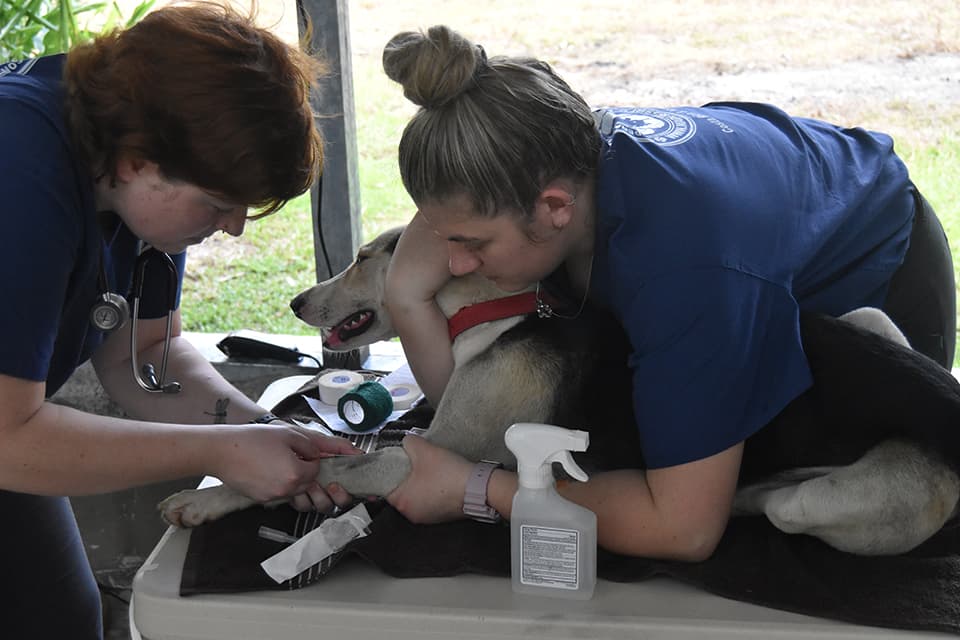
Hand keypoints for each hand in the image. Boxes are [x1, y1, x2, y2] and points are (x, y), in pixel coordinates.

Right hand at [211, 424, 361, 502]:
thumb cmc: (253, 439)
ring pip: (298, 492)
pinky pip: (282, 495)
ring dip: (297, 481)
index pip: (319, 470)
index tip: (304, 450)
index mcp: (296, 474)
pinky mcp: (262, 500)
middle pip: (311, 485)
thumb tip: (328, 454)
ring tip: (284, 464)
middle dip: (309, 472)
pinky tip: (270, 470)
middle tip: (297, 457)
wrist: (221, 451)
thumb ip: (314, 444)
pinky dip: (282, 485)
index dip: (314, 458)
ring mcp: (274, 497)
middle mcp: (287, 490)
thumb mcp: (289, 434)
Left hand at [386, 434, 472, 523]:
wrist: (479, 489)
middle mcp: (411, 514)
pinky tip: (441, 481)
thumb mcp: (424, 450)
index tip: (399, 462)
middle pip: (401, 491)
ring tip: (430, 470)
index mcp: (402, 502)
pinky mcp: (441, 518)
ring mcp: (427, 518)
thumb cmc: (448, 473)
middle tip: (416, 463)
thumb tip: (406, 442)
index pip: (385, 486)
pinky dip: (432, 492)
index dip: (392, 471)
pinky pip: (430, 502)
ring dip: (420, 485)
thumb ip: (409, 443)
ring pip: (416, 497)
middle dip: (407, 477)